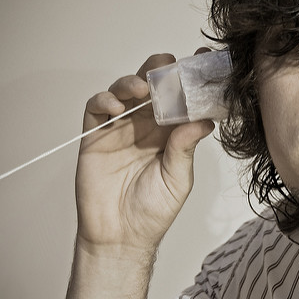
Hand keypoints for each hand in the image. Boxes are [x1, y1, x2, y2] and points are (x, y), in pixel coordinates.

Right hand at [75, 52, 214, 252]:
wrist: (121, 236)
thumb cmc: (152, 210)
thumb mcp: (177, 179)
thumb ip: (185, 148)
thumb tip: (204, 120)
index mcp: (169, 133)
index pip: (179, 99)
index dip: (189, 80)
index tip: (203, 61)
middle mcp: (145, 126)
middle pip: (151, 86)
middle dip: (160, 71)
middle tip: (169, 67)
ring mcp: (119, 128)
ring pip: (123, 91)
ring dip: (133, 82)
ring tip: (143, 89)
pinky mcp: (95, 136)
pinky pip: (95, 109)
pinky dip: (104, 101)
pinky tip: (117, 108)